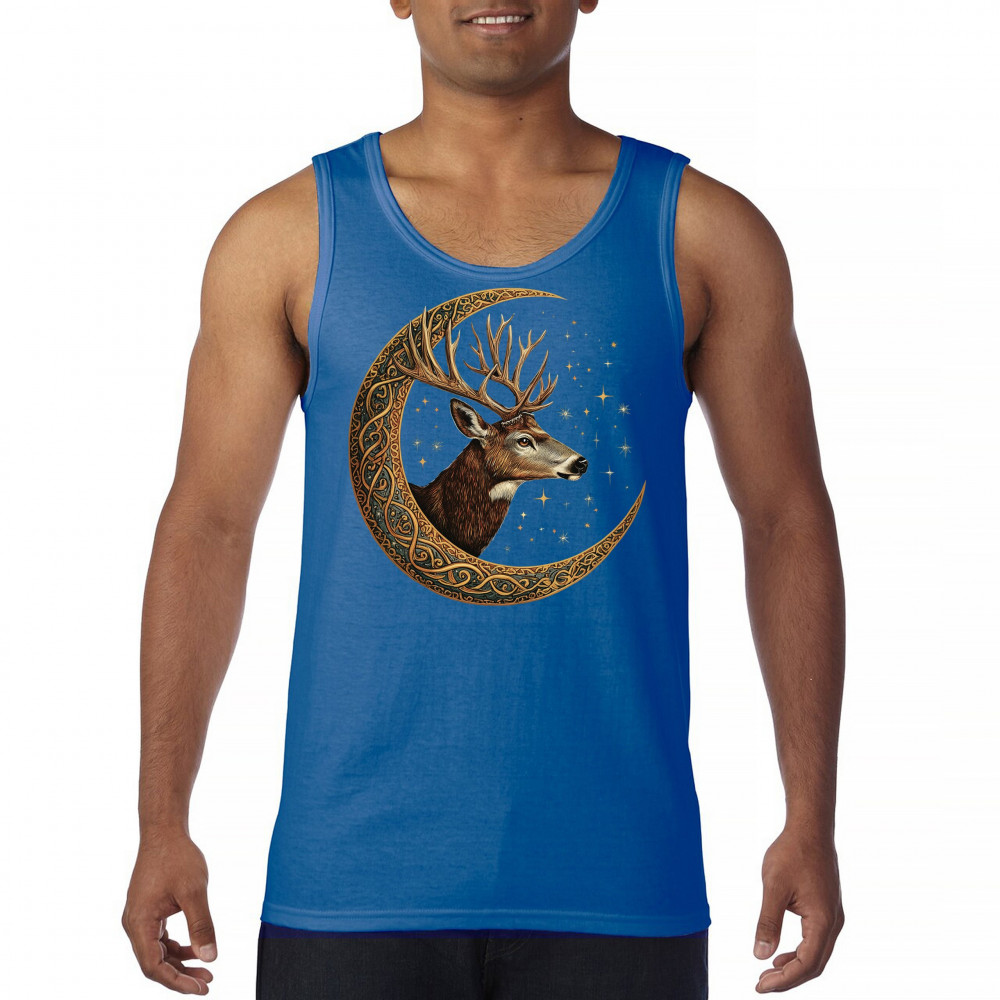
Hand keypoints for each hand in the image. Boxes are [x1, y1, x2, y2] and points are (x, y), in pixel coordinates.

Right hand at [122, 831, 217, 993]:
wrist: (165, 832)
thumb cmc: (177, 857)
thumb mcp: (194, 892)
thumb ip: (201, 926)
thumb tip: (210, 957)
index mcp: (139, 923)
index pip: (153, 966)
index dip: (176, 982)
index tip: (200, 988)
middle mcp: (134, 924)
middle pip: (155, 963)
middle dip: (180, 976)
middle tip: (207, 983)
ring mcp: (140, 918)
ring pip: (158, 952)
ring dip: (180, 963)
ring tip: (206, 970)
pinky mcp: (148, 911)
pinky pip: (160, 938)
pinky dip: (177, 947)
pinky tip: (195, 950)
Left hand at [753, 824, 843, 992]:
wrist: (810, 829)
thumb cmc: (792, 853)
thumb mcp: (773, 887)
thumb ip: (767, 922)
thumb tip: (760, 955)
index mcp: (823, 921)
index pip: (806, 964)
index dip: (784, 980)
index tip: (760, 986)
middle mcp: (833, 923)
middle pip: (814, 965)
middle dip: (788, 979)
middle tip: (761, 984)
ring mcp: (832, 917)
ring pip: (816, 954)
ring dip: (794, 967)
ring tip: (768, 972)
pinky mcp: (827, 909)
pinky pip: (816, 941)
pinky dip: (799, 953)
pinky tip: (780, 954)